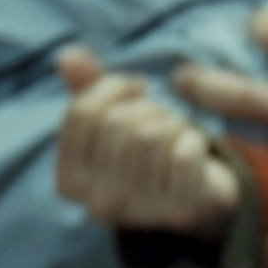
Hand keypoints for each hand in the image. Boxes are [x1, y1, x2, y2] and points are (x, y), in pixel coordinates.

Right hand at [52, 48, 239, 237]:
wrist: (200, 197)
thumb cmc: (150, 153)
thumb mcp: (114, 121)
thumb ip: (88, 89)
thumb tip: (67, 55)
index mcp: (70, 182)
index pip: (81, 112)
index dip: (114, 87)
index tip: (137, 91)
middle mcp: (98, 203)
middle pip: (117, 122)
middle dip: (147, 108)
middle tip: (161, 118)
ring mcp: (139, 212)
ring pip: (151, 135)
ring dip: (172, 122)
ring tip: (176, 133)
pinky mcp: (182, 211)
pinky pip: (184, 154)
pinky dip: (194, 139)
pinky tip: (196, 148)